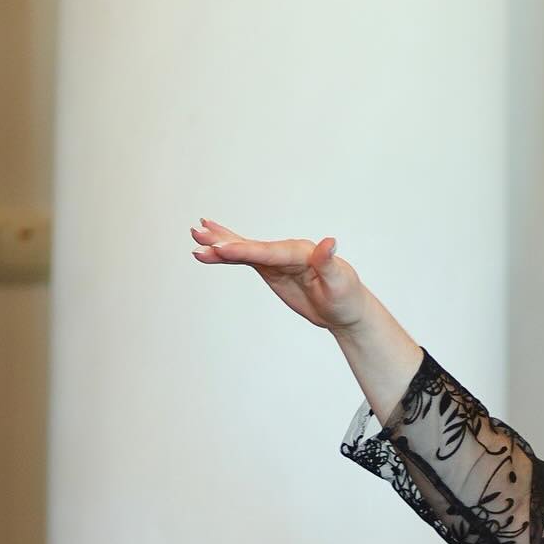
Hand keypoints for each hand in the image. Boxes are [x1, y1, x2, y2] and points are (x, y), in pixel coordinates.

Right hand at [190, 218, 368, 331]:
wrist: (345, 309)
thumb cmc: (347, 296)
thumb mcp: (341, 282)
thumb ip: (329, 262)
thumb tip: (330, 243)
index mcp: (302, 252)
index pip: (269, 251)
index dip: (246, 250)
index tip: (223, 249)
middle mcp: (286, 251)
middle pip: (252, 246)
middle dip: (225, 241)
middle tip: (199, 234)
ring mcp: (276, 259)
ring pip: (244, 250)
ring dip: (220, 244)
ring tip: (195, 236)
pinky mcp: (271, 269)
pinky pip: (245, 260)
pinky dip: (227, 255)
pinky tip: (211, 250)